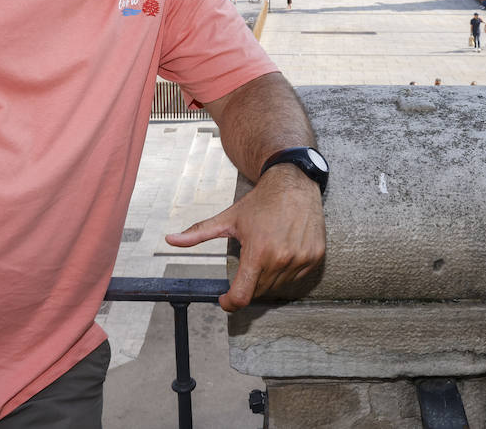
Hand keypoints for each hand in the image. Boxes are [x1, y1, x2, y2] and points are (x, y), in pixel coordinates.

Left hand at [165, 164, 324, 311]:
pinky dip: (286, 269)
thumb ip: (198, 233)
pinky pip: (295, 276)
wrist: (294, 183)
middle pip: (259, 291)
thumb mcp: (228, 218)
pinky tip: (283, 248)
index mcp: (258, 252)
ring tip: (266, 250)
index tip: (224, 300)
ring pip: (277, 285)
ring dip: (267, 276)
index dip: (230, 303)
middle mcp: (281, 258)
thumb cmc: (260, 202)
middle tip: (247, 261)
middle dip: (248, 283)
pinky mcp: (315, 256)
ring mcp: (301, 259)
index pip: (242, 295)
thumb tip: (171, 239)